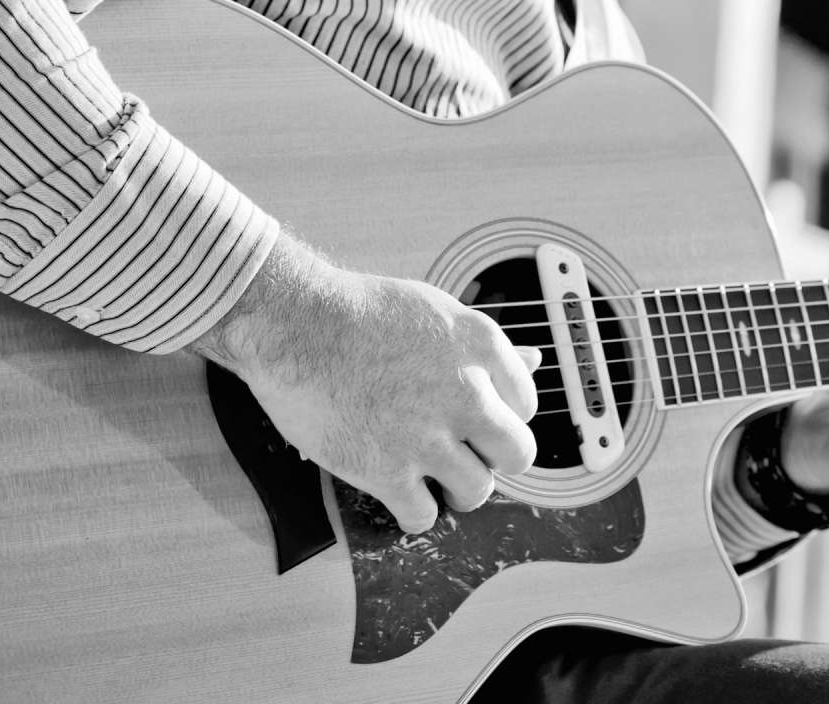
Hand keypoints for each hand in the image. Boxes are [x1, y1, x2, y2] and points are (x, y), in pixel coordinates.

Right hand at [192, 233, 540, 532]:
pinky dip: (415, 512)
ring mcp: (428, 436)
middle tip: (466, 452)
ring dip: (457, 488)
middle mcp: (466, 392)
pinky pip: (424, 518)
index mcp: (481, 346)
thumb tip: (533, 361)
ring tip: (431, 473)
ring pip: (477, 491)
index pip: (527, 403)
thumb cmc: (359, 311)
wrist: (295, 323)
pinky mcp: (386, 471)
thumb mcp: (436, 312)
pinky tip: (400, 491)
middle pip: (518, 454)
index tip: (475, 415)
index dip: (501, 413)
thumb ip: (485, 348)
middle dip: (494, 457)